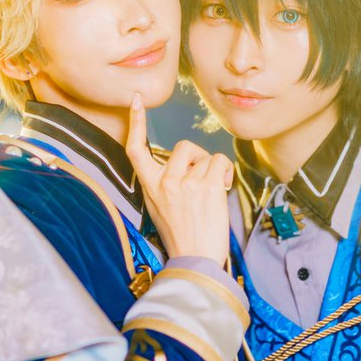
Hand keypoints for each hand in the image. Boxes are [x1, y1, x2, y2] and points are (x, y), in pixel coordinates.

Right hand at [126, 94, 233, 266]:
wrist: (195, 260)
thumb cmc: (183, 236)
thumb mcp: (160, 207)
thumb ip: (166, 182)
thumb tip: (185, 163)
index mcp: (150, 186)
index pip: (136, 148)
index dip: (136, 122)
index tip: (137, 100)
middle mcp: (164, 181)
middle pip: (184, 147)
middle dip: (198, 159)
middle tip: (202, 183)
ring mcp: (185, 183)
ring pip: (206, 156)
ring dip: (213, 171)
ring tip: (210, 195)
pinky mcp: (206, 186)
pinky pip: (220, 162)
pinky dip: (225, 174)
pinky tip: (220, 191)